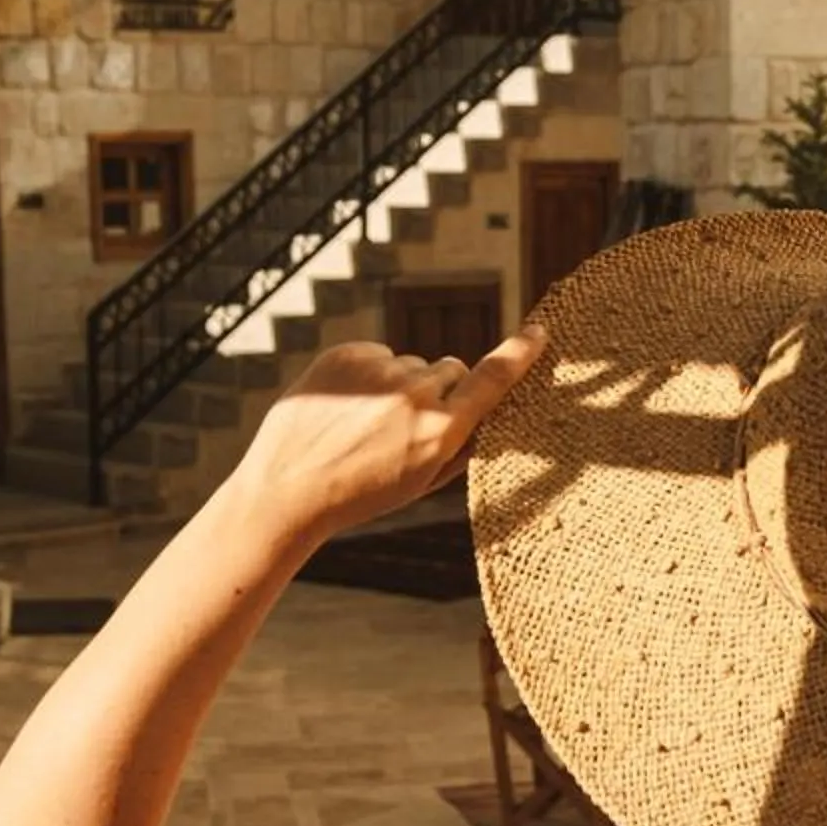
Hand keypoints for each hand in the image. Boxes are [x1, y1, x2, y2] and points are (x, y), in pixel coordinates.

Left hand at [235, 329, 542, 548]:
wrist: (288, 490)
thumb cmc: (362, 494)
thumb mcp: (422, 481)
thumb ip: (462, 444)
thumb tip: (494, 411)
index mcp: (441, 433)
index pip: (493, 381)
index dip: (519, 354)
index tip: (537, 332)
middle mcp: (416, 396)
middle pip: (452, 369)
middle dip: (442, 389)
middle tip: (408, 424)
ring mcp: (379, 371)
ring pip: (412, 364)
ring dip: (401, 385)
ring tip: (366, 422)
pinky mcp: (347, 354)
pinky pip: (378, 355)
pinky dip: (369, 375)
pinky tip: (347, 407)